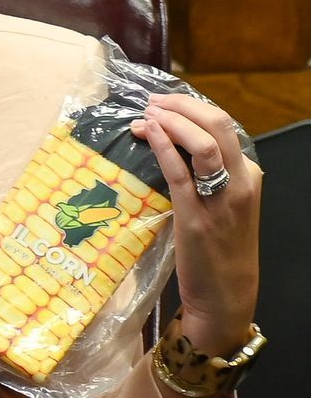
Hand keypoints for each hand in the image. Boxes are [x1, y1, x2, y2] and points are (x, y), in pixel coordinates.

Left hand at [131, 92, 260, 356]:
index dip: (190, 109)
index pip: (224, 126)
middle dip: (182, 105)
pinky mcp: (196, 217)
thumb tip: (174, 145)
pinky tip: (150, 135)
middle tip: (153, 102)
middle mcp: (242, 182)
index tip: (163, 105)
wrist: (226, 294)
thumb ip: (209, 175)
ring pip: (203, 143)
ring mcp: (222, 199)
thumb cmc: (220, 249)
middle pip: (218, 124)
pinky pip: (180, 173)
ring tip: (148, 114)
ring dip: (173, 121)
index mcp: (249, 175)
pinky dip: (164, 147)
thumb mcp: (224, 204)